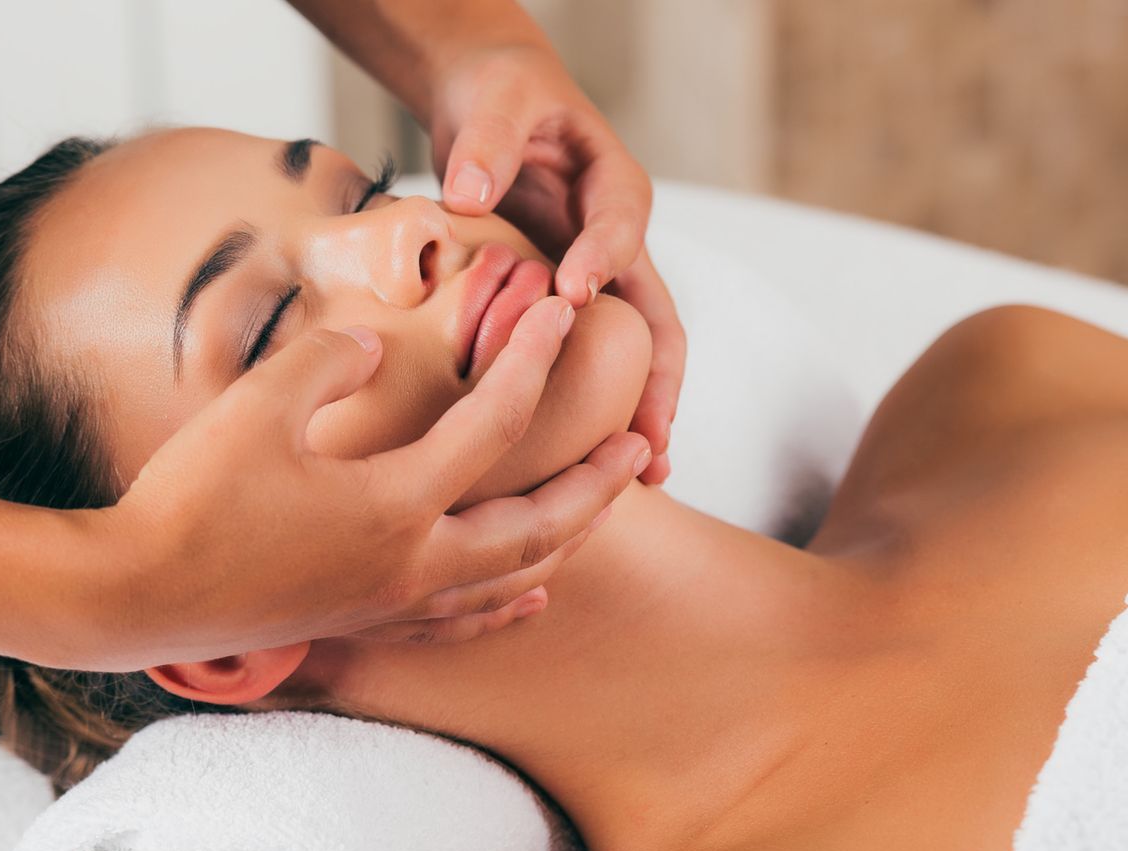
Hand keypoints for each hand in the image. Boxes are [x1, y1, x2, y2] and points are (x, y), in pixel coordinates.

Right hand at [54, 297, 650, 671]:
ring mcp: (390, 607)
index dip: (533, 359)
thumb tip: (378, 341)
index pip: (496, 423)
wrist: (133, 597)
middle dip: (595, 487)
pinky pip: (460, 623)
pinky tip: (531, 597)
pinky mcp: (361, 628)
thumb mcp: (258, 404)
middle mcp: (412, 566)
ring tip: (603, 515)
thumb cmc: (189, 498)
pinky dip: (507, 605)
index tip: (559, 311)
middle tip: (640, 451)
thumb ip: (331, 358)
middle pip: (536, 525)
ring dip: (565, 544)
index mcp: (396, 504)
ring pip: (510, 582)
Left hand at [431, 42, 684, 485]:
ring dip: (644, 411)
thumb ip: (487, 143)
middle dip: (658, 380)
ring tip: (646, 474)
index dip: (600, 257)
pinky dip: (600, 408)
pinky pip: (593, 362)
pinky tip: (589, 462)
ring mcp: (602, 280)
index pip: (619, 224)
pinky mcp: (572, 306)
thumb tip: (469, 196)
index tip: (573, 293)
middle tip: (651, 440)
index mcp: (614, 186)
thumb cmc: (500, 99)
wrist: (495, 111)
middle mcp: (621, 242)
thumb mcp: (494, 103)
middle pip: (657, 318)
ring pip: (638, 353)